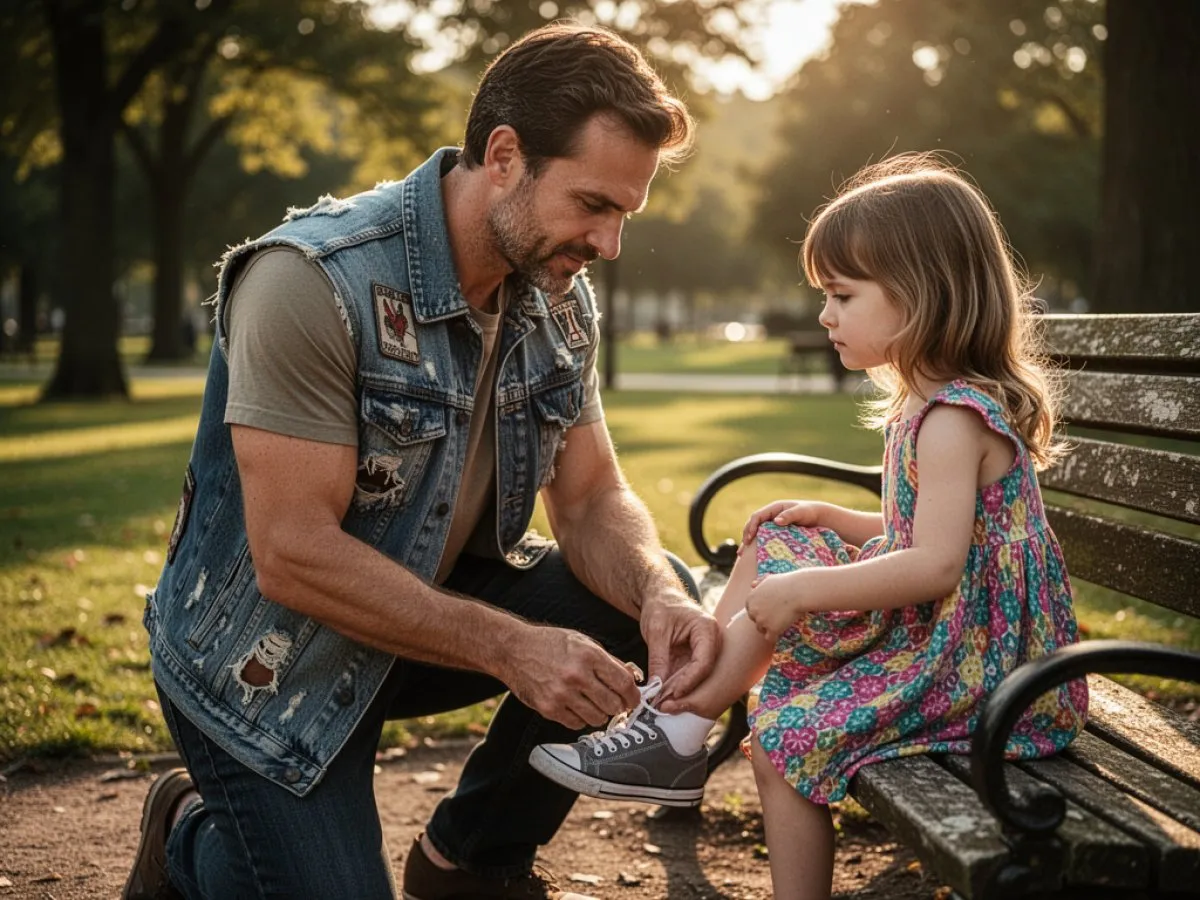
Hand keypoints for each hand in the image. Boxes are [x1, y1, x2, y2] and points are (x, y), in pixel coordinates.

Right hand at [500, 625, 639, 729]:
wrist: (513, 650)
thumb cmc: (550, 644)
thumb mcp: (583, 642)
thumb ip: (609, 660)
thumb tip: (633, 677)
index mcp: (589, 655)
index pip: (623, 683)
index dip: (633, 695)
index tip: (633, 699)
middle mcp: (576, 675)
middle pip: (613, 704)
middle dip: (618, 706)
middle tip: (615, 703)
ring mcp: (561, 694)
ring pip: (597, 718)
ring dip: (600, 713)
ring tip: (593, 703)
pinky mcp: (549, 708)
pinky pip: (577, 724)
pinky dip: (581, 718)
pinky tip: (576, 706)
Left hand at [639, 592, 719, 712]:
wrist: (660, 597)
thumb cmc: (661, 606)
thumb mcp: (656, 630)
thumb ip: (658, 658)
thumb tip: (656, 686)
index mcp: (707, 629)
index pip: (704, 661)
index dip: (690, 681)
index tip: (673, 694)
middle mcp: (711, 642)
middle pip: (703, 673)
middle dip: (683, 690)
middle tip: (664, 705)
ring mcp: (704, 651)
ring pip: (696, 678)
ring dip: (678, 691)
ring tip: (659, 703)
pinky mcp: (694, 659)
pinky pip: (688, 676)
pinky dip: (675, 686)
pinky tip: (661, 697)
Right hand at [739, 500, 825, 551]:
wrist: (819, 516)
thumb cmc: (810, 512)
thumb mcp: (801, 512)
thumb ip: (789, 515)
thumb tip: (776, 521)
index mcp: (774, 508)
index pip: (757, 516)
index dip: (751, 527)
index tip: (749, 538)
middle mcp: (770, 516)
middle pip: (752, 525)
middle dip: (746, 536)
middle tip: (743, 549)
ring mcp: (772, 524)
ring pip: (755, 532)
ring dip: (748, 542)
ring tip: (742, 554)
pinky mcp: (776, 532)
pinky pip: (763, 537)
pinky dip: (756, 545)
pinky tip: (752, 554)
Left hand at [745, 571, 808, 644]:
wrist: (798, 591)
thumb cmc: (786, 583)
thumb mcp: (769, 580)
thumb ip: (759, 583)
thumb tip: (753, 584)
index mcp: (750, 599)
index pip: (751, 610)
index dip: (761, 611)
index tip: (771, 609)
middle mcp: (753, 610)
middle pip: (755, 620)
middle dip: (764, 619)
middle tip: (777, 616)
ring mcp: (761, 621)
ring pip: (762, 630)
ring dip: (770, 628)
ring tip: (781, 622)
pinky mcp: (771, 629)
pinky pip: (769, 638)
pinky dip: (775, 637)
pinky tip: (782, 631)